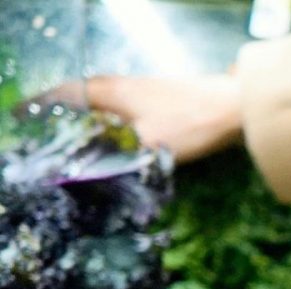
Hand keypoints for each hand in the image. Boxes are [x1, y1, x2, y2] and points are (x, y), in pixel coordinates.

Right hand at [33, 74, 243, 163]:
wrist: (237, 107)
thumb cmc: (191, 124)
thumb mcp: (147, 147)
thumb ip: (116, 159)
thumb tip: (88, 172)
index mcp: (112, 92)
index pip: (65, 95)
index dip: (43, 107)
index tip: (26, 117)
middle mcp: (123, 86)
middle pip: (83, 97)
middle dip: (65, 115)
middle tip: (51, 133)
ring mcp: (144, 90)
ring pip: (105, 104)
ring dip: (91, 119)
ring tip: (79, 140)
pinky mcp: (162, 99)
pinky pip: (125, 109)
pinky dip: (114, 122)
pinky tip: (119, 139)